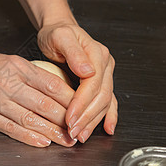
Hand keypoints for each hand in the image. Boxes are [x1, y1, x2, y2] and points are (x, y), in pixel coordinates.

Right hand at [0, 48, 77, 146]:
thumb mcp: (7, 60)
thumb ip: (30, 73)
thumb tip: (57, 88)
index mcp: (15, 67)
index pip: (50, 83)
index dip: (69, 98)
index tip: (83, 106)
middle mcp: (6, 84)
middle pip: (43, 104)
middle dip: (65, 119)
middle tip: (79, 129)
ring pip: (29, 119)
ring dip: (51, 132)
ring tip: (66, 140)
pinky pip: (10, 129)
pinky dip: (28, 137)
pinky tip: (42, 142)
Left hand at [37, 21, 117, 142]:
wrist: (59, 29)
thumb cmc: (56, 33)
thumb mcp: (60, 37)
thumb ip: (73, 52)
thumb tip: (88, 70)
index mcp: (97, 54)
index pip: (92, 84)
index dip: (81, 103)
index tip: (70, 118)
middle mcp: (105, 65)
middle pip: (101, 97)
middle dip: (87, 117)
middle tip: (73, 132)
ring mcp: (105, 74)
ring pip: (104, 103)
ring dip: (94, 121)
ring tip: (81, 136)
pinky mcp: (101, 82)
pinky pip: (109, 101)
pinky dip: (109, 116)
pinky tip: (107, 129)